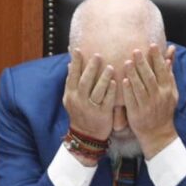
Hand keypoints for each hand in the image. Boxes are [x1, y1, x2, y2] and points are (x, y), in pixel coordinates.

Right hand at [62, 49, 115, 163]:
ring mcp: (90, 108)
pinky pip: (107, 101)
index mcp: (70, 95)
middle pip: (85, 81)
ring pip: (97, 91)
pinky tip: (117, 82)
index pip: (72, 76)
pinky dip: (111, 91)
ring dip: (104, 78)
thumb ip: (71, 82)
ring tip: (110, 67)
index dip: (75, 63)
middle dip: (91, 68)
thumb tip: (69, 64)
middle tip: (98, 55)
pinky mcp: (102, 114)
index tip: (78, 50)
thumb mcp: (70, 98)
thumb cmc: (79, 113)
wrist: (86, 135)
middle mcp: (79, 101)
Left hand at [122, 44, 178, 157]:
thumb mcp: (171, 92)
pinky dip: (128, 90)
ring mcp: (148, 105)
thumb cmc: (163, 109)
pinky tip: (124, 80)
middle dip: (143, 63)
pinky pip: (132, 100)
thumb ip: (169, 73)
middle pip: (150, 77)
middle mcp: (158, 96)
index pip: (162, 70)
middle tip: (135, 50)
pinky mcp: (137, 113)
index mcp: (167, 89)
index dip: (157, 58)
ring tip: (127, 62)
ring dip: (134, 74)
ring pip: (140, 87)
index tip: (151, 45)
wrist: (158, 133)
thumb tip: (170, 55)